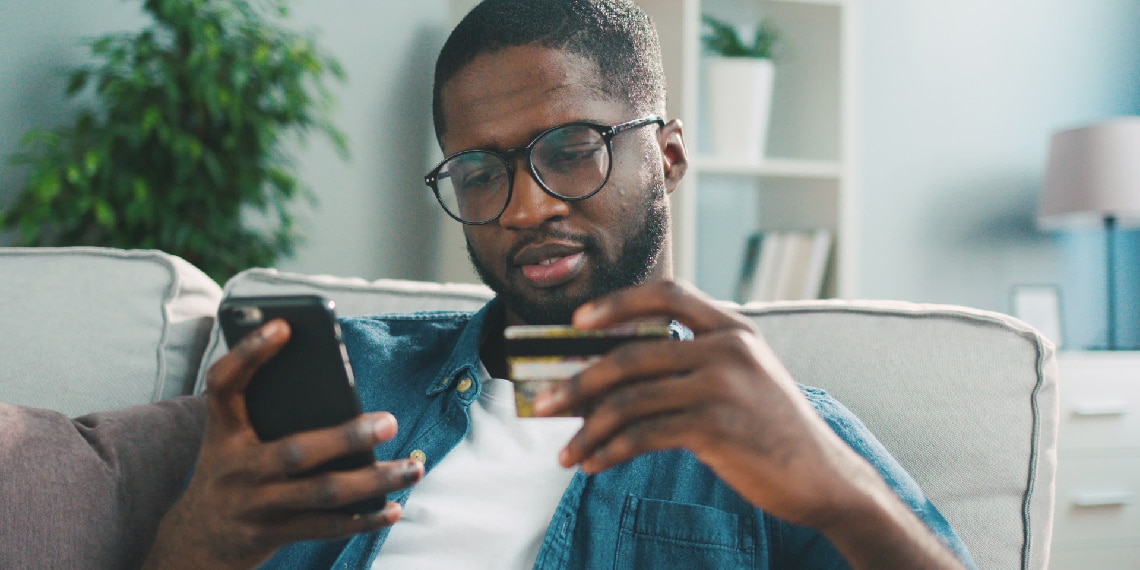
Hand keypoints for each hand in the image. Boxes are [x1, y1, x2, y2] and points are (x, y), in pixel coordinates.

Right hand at [143, 319, 423, 569]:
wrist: (199, 539)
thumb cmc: (234, 469)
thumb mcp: (233, 437)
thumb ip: (268, 410)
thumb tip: (340, 388)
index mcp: (223, 430)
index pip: (225, 384)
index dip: (249, 353)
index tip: (284, 325)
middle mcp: (236, 467)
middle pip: (295, 450)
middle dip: (347, 437)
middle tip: (390, 422)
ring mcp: (255, 504)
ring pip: (322, 492)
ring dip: (374, 480)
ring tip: (413, 467)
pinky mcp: (273, 533)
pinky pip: (326, 526)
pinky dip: (364, 518)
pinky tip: (394, 507)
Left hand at [531, 280, 871, 523]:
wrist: (822, 477)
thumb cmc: (770, 428)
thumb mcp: (743, 378)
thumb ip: (692, 362)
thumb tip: (609, 372)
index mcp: (733, 328)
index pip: (668, 293)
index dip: (618, 303)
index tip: (579, 321)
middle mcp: (728, 349)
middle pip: (630, 355)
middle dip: (578, 381)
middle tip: (542, 403)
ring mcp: (722, 387)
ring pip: (629, 400)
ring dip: (587, 429)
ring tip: (565, 452)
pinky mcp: (716, 428)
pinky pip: (643, 435)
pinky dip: (609, 452)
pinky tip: (593, 465)